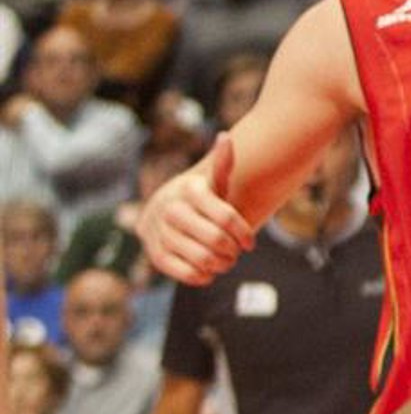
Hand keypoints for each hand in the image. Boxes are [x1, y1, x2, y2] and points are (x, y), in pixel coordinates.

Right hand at [140, 131, 251, 285]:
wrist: (163, 216)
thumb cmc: (199, 201)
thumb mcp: (213, 184)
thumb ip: (222, 165)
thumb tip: (225, 137)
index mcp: (190, 190)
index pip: (228, 217)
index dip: (244, 233)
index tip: (250, 243)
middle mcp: (172, 209)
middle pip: (216, 240)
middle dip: (232, 251)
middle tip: (235, 254)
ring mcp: (161, 233)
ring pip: (203, 258)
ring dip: (220, 265)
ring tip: (224, 262)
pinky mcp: (155, 256)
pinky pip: (186, 273)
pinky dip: (202, 276)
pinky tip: (208, 270)